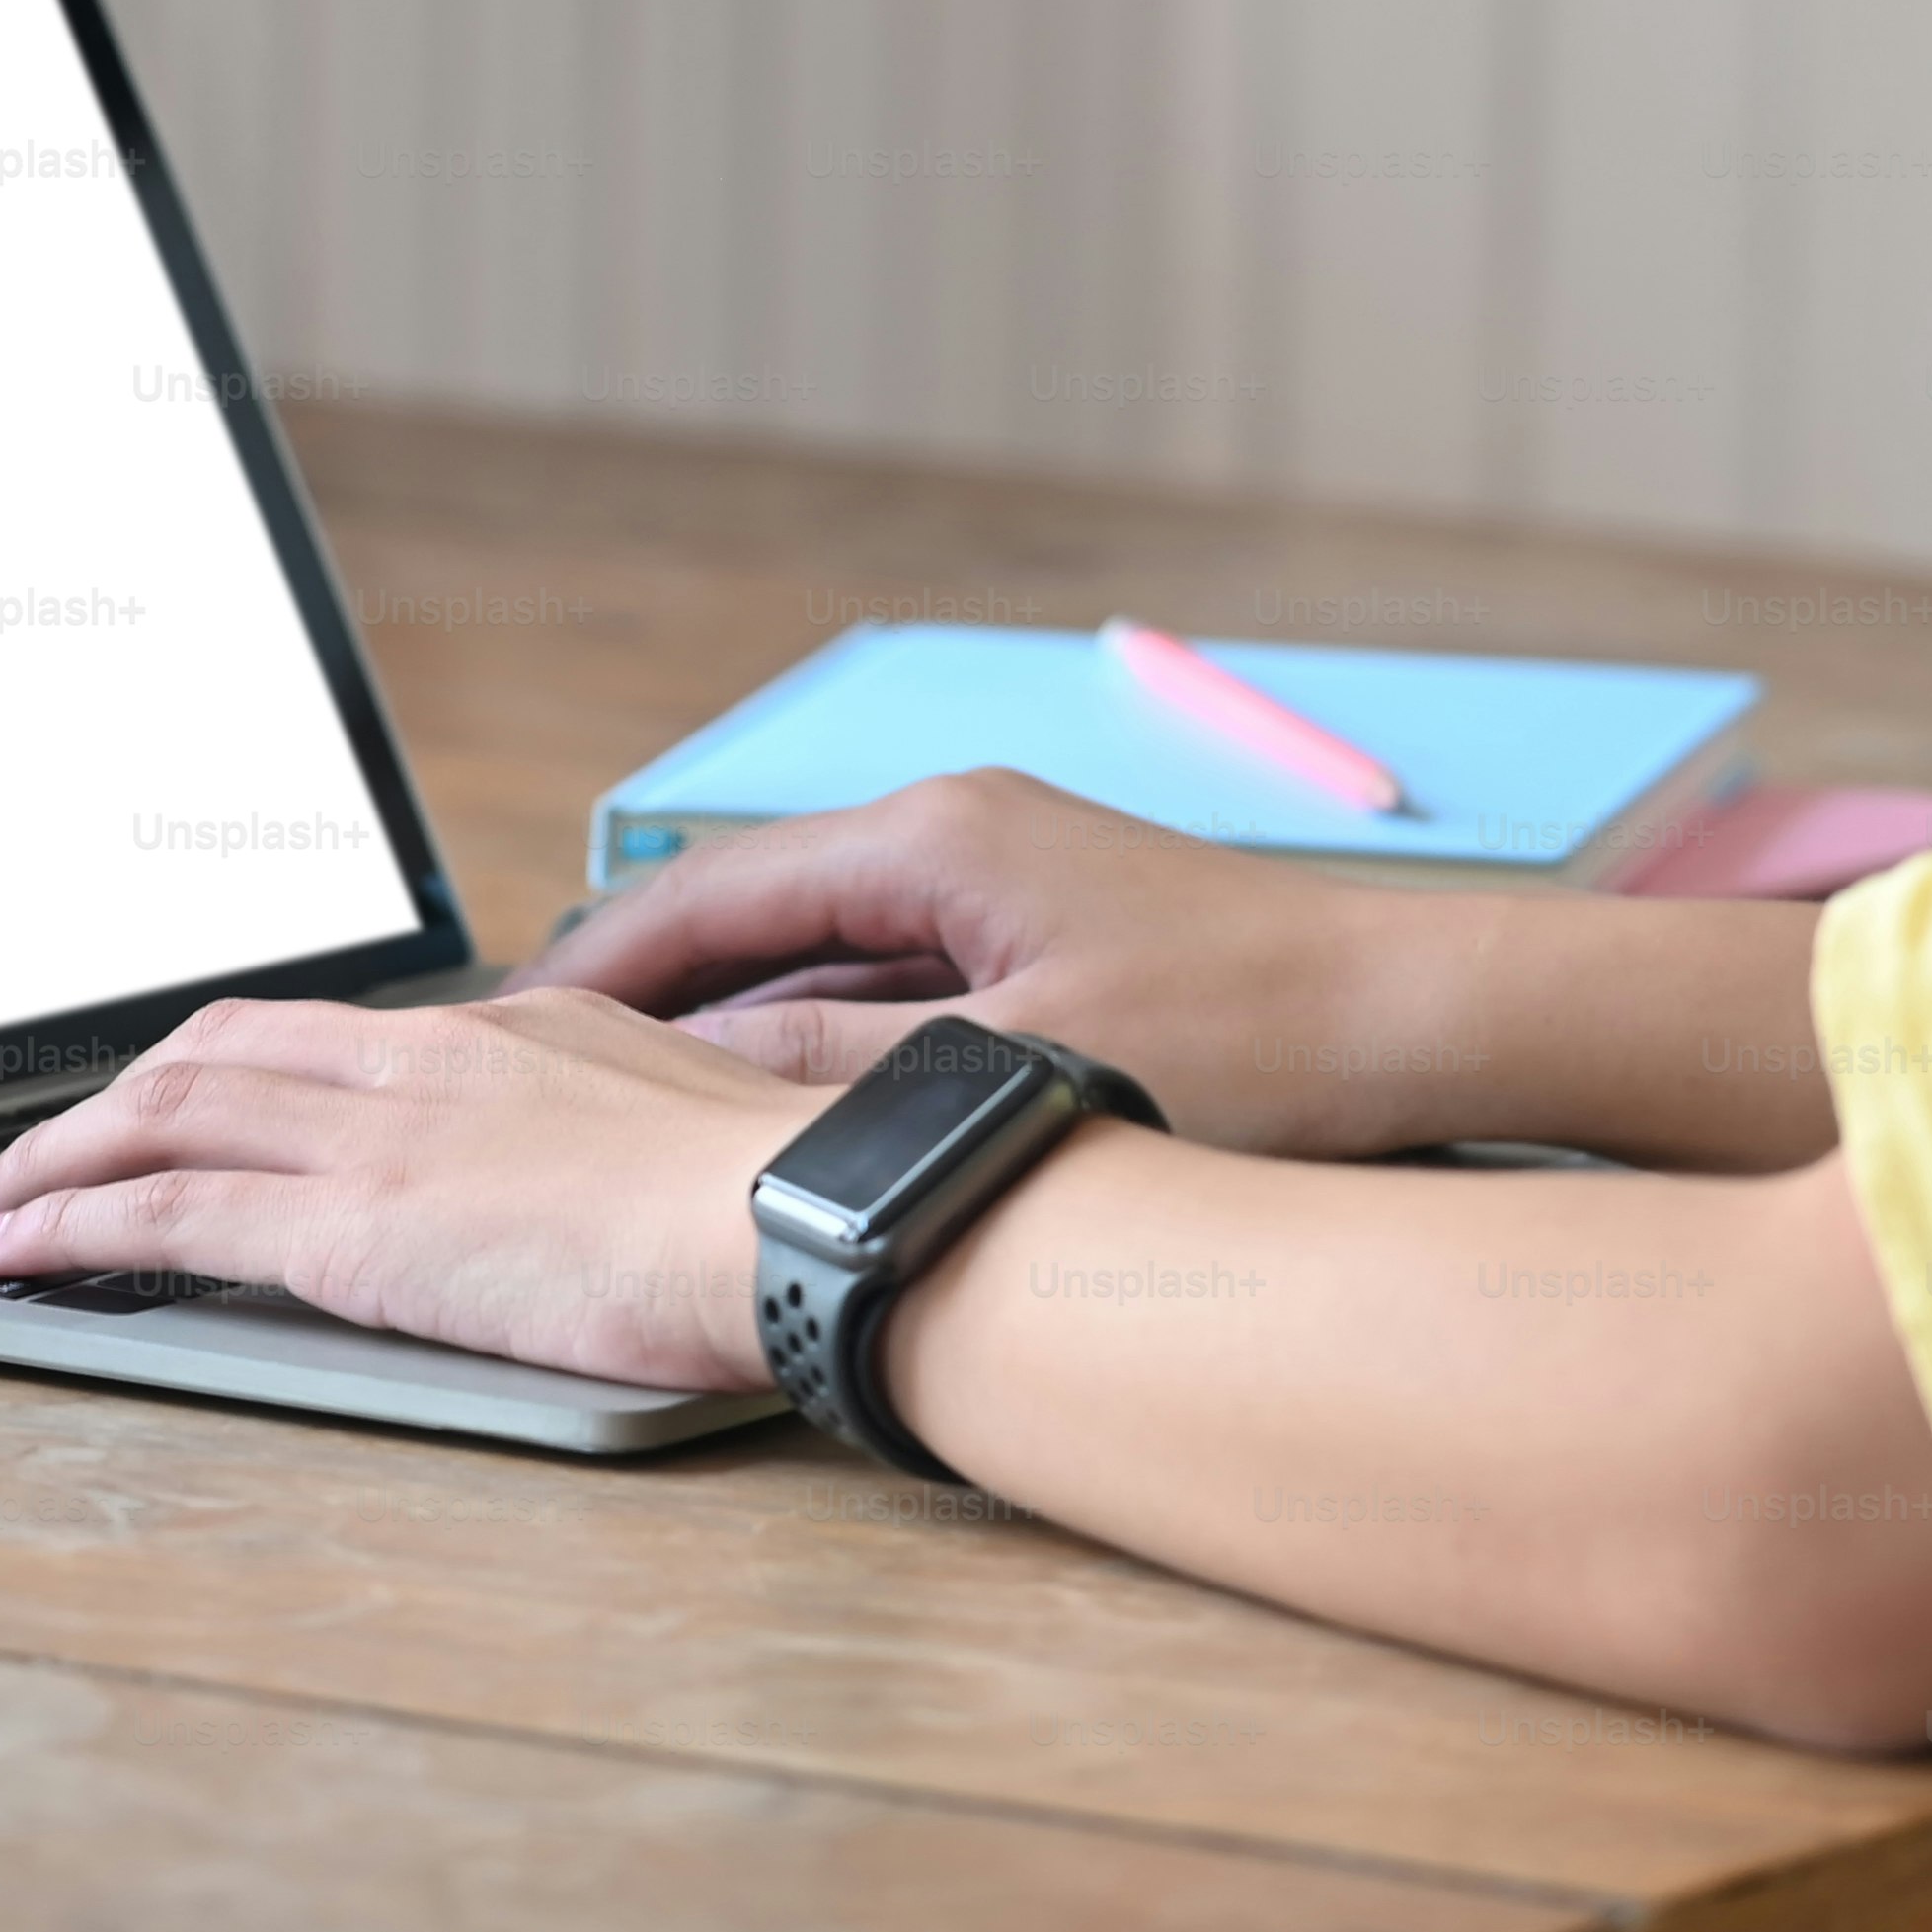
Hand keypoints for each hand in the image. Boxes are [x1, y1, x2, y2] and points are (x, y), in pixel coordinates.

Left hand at [0, 990, 822, 1392]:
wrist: (804, 1214)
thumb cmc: (788, 1202)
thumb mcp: (691, 1130)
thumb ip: (618, 1137)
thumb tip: (610, 1176)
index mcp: (516, 1028)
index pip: (329, 1036)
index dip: (226, 1068)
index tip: (176, 1105)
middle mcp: (428, 1058)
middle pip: (218, 1053)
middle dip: (113, 1102)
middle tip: (43, 1155)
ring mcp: (383, 1134)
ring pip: (166, 1115)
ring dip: (61, 1162)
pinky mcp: (354, 1226)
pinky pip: (171, 1211)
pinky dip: (76, 1222)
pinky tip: (26, 1252)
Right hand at [513, 768, 1473, 1156]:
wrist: (1418, 1022)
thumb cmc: (1252, 1045)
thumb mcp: (1012, 1070)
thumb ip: (835, 1065)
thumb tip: (686, 1068)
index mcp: (939, 835)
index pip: (716, 888)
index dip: (604, 959)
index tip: (512, 1021)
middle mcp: (962, 833)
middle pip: (756, 907)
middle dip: (649, 987)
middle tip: (541, 1065)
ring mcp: (1008, 879)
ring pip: (821, 945)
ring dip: (734, 1014)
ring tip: (631, 1093)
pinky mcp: (1049, 934)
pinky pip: (890, 973)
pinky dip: (818, 1028)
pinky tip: (777, 1098)